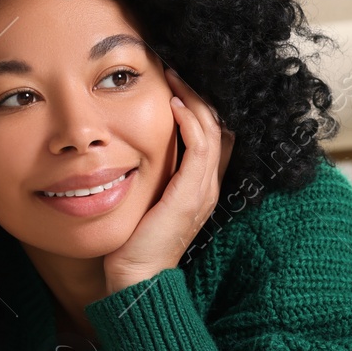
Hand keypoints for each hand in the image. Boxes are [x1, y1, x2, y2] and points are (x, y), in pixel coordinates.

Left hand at [102, 67, 233, 291]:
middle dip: (198, 96)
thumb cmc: (135, 242)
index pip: (211, 136)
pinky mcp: (192, 194)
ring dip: (194, 101)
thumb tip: (132, 149)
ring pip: (212, 131)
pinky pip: (200, 148)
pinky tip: (174, 106)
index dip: (199, 107)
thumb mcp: (147, 200)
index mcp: (200, 187)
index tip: (176, 85)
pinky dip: (191, 122)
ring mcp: (204, 190)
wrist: (138, 278)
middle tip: (177, 72)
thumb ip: (151, 176)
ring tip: (176, 79)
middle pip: (218, 127)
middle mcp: (208, 186)